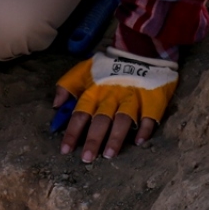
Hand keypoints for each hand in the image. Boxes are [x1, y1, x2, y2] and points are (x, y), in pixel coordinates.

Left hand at [55, 48, 177, 161]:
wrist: (140, 50)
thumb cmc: (108, 66)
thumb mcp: (83, 70)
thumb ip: (68, 86)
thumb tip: (56, 106)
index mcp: (95, 90)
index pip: (80, 113)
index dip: (72, 132)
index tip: (65, 150)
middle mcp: (112, 95)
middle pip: (101, 119)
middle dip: (93, 139)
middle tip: (86, 158)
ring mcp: (133, 97)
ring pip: (123, 119)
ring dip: (116, 137)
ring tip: (109, 154)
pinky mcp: (151, 98)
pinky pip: (149, 115)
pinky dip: (145, 128)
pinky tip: (140, 142)